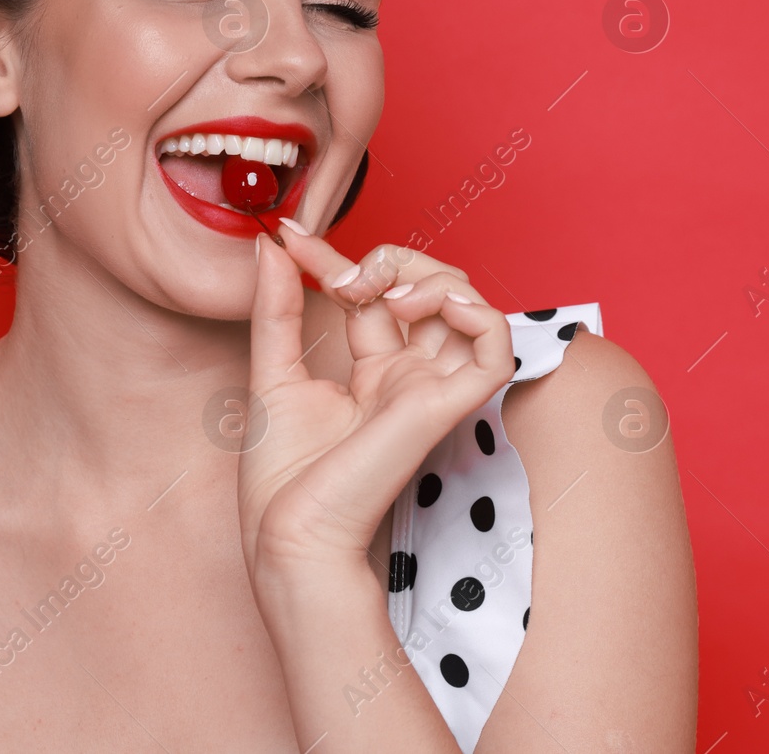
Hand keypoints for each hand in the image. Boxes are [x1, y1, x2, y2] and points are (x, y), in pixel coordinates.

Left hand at [238, 230, 515, 589]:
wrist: (289, 533)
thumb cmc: (281, 478)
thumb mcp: (271, 372)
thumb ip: (277, 308)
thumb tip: (271, 247)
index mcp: (374, 372)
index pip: (374, 294)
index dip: (337, 257)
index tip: (291, 235)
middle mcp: (410, 376)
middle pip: (432, 289)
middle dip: (392, 259)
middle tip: (341, 276)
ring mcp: (432, 388)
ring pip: (470, 305)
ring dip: (431, 276)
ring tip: (382, 291)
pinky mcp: (448, 405)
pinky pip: (496, 347)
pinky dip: (476, 310)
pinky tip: (421, 305)